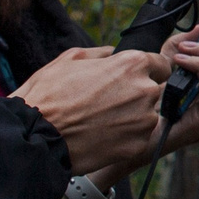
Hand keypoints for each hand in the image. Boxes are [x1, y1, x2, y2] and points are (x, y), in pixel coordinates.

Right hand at [13, 45, 167, 174]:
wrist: (37, 135)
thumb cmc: (50, 95)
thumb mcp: (70, 59)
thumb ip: (100, 53)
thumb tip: (113, 52)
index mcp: (132, 65)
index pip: (161, 64)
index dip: (149, 70)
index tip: (137, 77)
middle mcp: (145, 91)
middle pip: (154, 91)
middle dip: (136, 94)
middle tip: (108, 102)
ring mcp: (144, 121)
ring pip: (147, 116)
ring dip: (131, 117)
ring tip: (100, 121)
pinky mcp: (137, 145)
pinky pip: (137, 138)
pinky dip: (124, 138)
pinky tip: (101, 136)